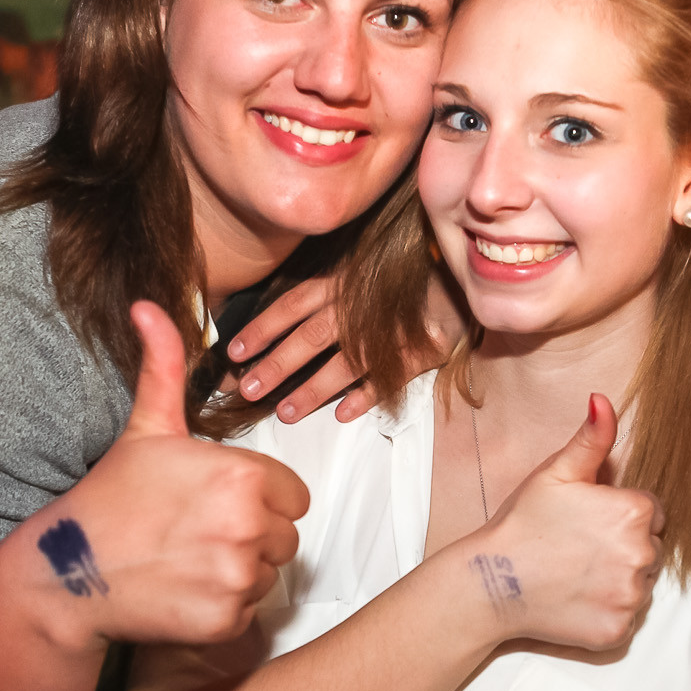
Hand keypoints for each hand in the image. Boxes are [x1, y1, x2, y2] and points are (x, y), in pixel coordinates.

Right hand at [38, 301, 309, 650]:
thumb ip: (164, 365)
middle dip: (251, 535)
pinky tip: (183, 589)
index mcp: (244, 476)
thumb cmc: (114, 497)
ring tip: (188, 559)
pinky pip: (250, 610)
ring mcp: (238, 576)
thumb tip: (148, 304)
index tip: (213, 502)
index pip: (293, 496)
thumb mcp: (147, 428)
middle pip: (286, 536)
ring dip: (239, 570)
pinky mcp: (227, 620)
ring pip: (269, 573)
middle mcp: (249, 525)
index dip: (258, 498)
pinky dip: (222, 605)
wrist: (69, 572)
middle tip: (196, 532)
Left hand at [227, 275, 460, 423]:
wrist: (456, 282)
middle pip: (310, 337)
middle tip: (248, 389)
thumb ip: (321, 297)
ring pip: (344, 362)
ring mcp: (389, 330)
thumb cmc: (395, 283)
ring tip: (285, 412)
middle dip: (276, 365)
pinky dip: (364, 396)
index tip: (234, 353)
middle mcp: (359, 306)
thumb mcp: (354, 277)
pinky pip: (388, 378)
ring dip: (312, 389)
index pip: (290, 306)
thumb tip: (274, 329)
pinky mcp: (420, 350)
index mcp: (339, 284)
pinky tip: (342, 414)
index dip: (261, 329)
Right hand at [461, 393, 664, 652]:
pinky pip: (626, 618)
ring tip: (576, 574)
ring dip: (618, 580)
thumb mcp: (556, 472)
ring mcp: (632, 597)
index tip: (589, 523)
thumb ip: (591, 437)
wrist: (492, 582)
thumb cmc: (523, 523)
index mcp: (635, 512)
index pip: (653, 513)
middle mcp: (644, 555)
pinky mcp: (618, 630)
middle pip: (651, 549)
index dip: (620, 516)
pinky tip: (576, 599)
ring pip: (641, 584)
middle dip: (624, 547)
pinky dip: (607, 611)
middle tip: (579, 549)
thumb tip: (604, 399)